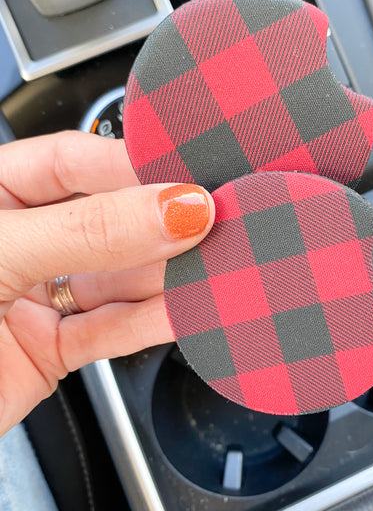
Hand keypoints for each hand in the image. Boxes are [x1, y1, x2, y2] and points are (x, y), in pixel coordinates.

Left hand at [0, 131, 214, 435]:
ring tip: (215, 268)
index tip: (187, 176)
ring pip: (116, 277)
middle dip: (159, 223)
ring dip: (166, 276)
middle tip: (215, 223)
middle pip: (104, 219)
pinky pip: (110, 329)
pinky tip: (183, 310)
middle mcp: (14, 241)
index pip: (70, 161)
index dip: (131, 166)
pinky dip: (150, 323)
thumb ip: (85, 231)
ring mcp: (34, 296)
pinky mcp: (50, 349)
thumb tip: (171, 207)